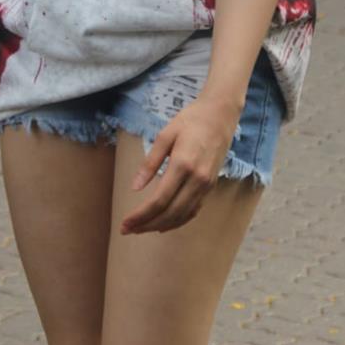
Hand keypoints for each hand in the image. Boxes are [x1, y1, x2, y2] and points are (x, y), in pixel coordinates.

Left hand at [120, 95, 240, 234]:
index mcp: (183, 164)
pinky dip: (178, 221)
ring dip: (160, 226)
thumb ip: (150, 163)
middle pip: (170, 213)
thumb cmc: (191, 120)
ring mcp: (206, 185)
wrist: (220, 114)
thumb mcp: (165, 135)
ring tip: (141, 228)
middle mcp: (197, 179)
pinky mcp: (210, 186)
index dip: (140, 215)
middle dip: (147, 224)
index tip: (124, 223)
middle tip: (128, 229)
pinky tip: (164, 224)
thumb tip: (135, 187)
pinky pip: (193, 210)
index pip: (159, 200)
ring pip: (182, 215)